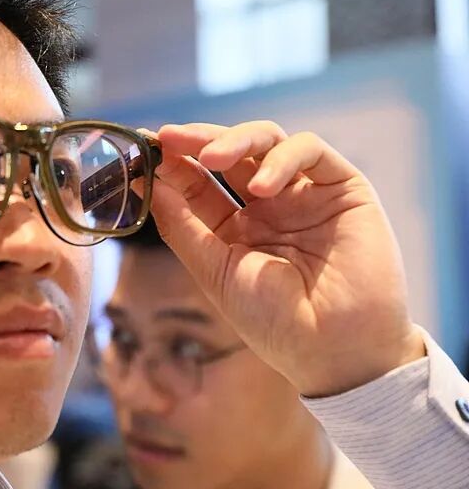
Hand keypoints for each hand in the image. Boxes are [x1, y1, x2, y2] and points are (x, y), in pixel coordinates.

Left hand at [148, 121, 424, 396]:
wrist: (336, 351)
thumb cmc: (274, 321)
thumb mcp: (215, 271)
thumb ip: (182, 227)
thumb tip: (146, 184)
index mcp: (236, 228)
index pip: (199, 182)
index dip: (173, 164)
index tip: (144, 150)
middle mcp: (270, 206)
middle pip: (230, 153)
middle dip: (197, 141)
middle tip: (169, 137)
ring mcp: (305, 195)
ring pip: (268, 140)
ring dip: (235, 140)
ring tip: (212, 159)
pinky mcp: (344, 188)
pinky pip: (311, 151)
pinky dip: (282, 158)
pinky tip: (261, 186)